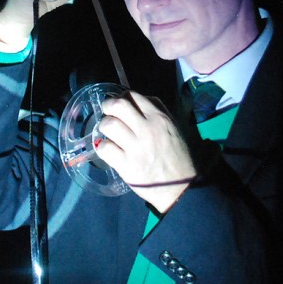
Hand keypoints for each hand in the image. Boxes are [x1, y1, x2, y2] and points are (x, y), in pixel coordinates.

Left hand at [95, 92, 195, 212]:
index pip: (132, 96)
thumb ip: (157, 111)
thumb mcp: (173, 128)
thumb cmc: (177, 157)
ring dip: (104, 127)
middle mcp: (147, 129)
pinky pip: (104, 148)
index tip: (118, 105)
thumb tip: (136, 100)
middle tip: (107, 113)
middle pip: (117, 105)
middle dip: (107, 106)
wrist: (180, 188)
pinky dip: (102, 147)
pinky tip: (108, 149)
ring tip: (108, 134)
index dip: (121, 97)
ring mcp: (135, 148)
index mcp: (159, 118)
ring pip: (108, 125)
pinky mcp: (126, 165)